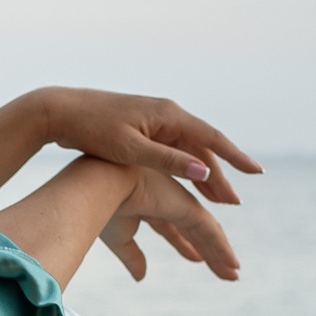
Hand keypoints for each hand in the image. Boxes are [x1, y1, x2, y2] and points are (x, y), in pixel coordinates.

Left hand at [34, 89, 262, 206]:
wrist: (60, 111)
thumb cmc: (92, 130)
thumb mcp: (131, 149)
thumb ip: (168, 160)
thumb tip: (204, 171)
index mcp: (168, 115)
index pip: (211, 138)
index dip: (235, 157)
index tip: (255, 173)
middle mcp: (166, 115)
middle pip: (202, 148)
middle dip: (219, 176)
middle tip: (233, 203)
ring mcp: (155, 121)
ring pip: (188, 151)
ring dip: (203, 174)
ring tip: (217, 200)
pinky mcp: (142, 130)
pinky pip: (173, 151)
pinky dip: (185, 169)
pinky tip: (190, 183)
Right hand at [103, 166, 241, 282]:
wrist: (99, 185)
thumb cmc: (99, 206)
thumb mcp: (119, 238)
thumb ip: (132, 256)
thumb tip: (141, 277)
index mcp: (148, 206)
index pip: (172, 230)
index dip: (185, 245)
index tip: (197, 258)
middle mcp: (167, 202)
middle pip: (194, 232)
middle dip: (208, 251)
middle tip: (225, 268)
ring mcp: (179, 204)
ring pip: (206, 233)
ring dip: (221, 254)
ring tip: (233, 272)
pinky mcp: (188, 208)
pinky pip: (211, 232)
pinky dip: (223, 249)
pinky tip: (232, 265)